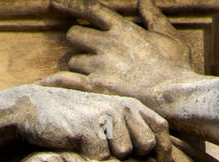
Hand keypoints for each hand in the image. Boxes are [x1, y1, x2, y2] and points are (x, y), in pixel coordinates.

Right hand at [20, 83, 170, 161]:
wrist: (35, 109)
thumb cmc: (74, 122)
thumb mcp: (105, 121)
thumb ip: (128, 133)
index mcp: (130, 105)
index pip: (161, 130)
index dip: (164, 154)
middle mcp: (123, 106)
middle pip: (146, 146)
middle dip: (133, 156)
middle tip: (110, 155)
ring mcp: (106, 115)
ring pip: (123, 154)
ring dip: (108, 158)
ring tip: (89, 146)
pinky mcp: (89, 127)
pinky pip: (101, 159)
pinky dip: (90, 160)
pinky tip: (77, 146)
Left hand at [46, 0, 196, 102]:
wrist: (174, 96)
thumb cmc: (176, 69)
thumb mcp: (170, 37)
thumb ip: (153, 18)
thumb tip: (143, 2)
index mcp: (122, 28)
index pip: (91, 8)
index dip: (70, 4)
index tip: (55, 2)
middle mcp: (106, 43)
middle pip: (75, 35)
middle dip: (76, 42)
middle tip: (83, 52)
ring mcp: (98, 66)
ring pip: (72, 60)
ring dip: (76, 66)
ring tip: (86, 76)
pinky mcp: (95, 88)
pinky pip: (66, 81)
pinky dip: (53, 82)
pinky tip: (41, 84)